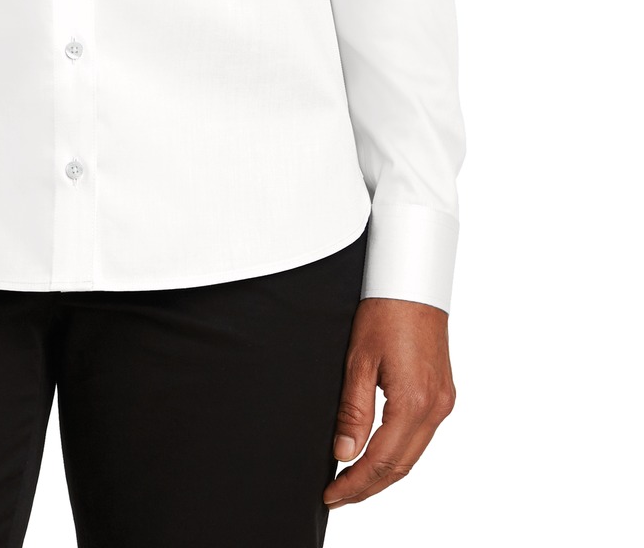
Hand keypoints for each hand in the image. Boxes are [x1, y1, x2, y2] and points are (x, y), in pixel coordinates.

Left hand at [323, 296, 455, 507]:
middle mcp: (435, 407)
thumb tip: (343, 454)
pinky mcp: (443, 393)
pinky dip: (399, 453)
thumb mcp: (358, 359)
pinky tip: (379, 455)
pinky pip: (421, 436)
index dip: (355, 483)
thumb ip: (352, 411)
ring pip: (413, 454)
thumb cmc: (384, 310)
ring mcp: (443, 401)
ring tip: (352, 482)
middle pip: (401, 466)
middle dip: (368, 486)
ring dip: (384, 473)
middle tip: (337, 496)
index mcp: (414, 401)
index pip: (382, 461)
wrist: (413, 279)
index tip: (331, 494)